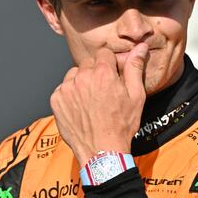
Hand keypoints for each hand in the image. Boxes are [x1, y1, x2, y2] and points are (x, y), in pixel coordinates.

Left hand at [51, 44, 148, 165]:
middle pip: (88, 63)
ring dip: (82, 82)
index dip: (111, 65)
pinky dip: (71, 95)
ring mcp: (67, 89)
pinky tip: (81, 108)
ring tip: (91, 101)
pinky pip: (63, 88)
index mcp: (103, 73)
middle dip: (96, 73)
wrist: (102, 151)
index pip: (104, 54)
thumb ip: (135, 67)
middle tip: (104, 92)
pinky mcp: (56, 100)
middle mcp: (82, 77)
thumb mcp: (136, 96)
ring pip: (75, 75)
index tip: (113, 76)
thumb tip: (140, 47)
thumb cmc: (121, 126)